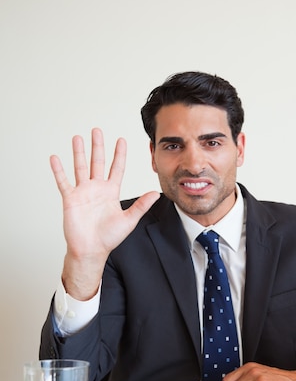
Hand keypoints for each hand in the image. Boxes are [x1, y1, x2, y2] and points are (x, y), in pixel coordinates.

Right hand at [50, 128, 159, 299]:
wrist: (91, 250)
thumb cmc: (109, 238)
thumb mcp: (129, 220)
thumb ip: (141, 205)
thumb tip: (155, 194)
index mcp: (111, 192)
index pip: (116, 168)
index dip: (119, 154)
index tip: (121, 139)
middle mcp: (97, 189)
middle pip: (97, 162)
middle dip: (97, 146)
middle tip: (97, 130)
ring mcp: (83, 192)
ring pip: (80, 167)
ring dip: (78, 152)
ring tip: (78, 137)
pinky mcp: (70, 199)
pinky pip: (63, 181)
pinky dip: (58, 170)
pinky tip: (55, 158)